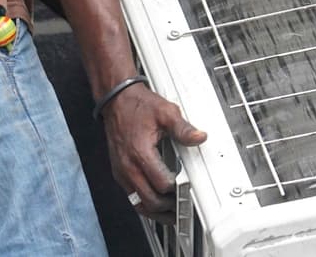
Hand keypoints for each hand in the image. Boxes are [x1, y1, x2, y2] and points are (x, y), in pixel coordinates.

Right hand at [103, 84, 206, 222]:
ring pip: (138, 203)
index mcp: (140, 153)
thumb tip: (199, 137)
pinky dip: (144, 204)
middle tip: (182, 206)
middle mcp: (128, 166)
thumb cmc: (138, 106)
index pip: (160, 183)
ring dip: (155, 211)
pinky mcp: (119, 172)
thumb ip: (183, 128)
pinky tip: (155, 204)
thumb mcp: (165, 112)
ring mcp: (121, 171)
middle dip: (167, 207)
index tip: (187, 189)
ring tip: (172, 214)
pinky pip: (131, 196)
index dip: (176, 190)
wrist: (117, 101)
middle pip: (149, 200)